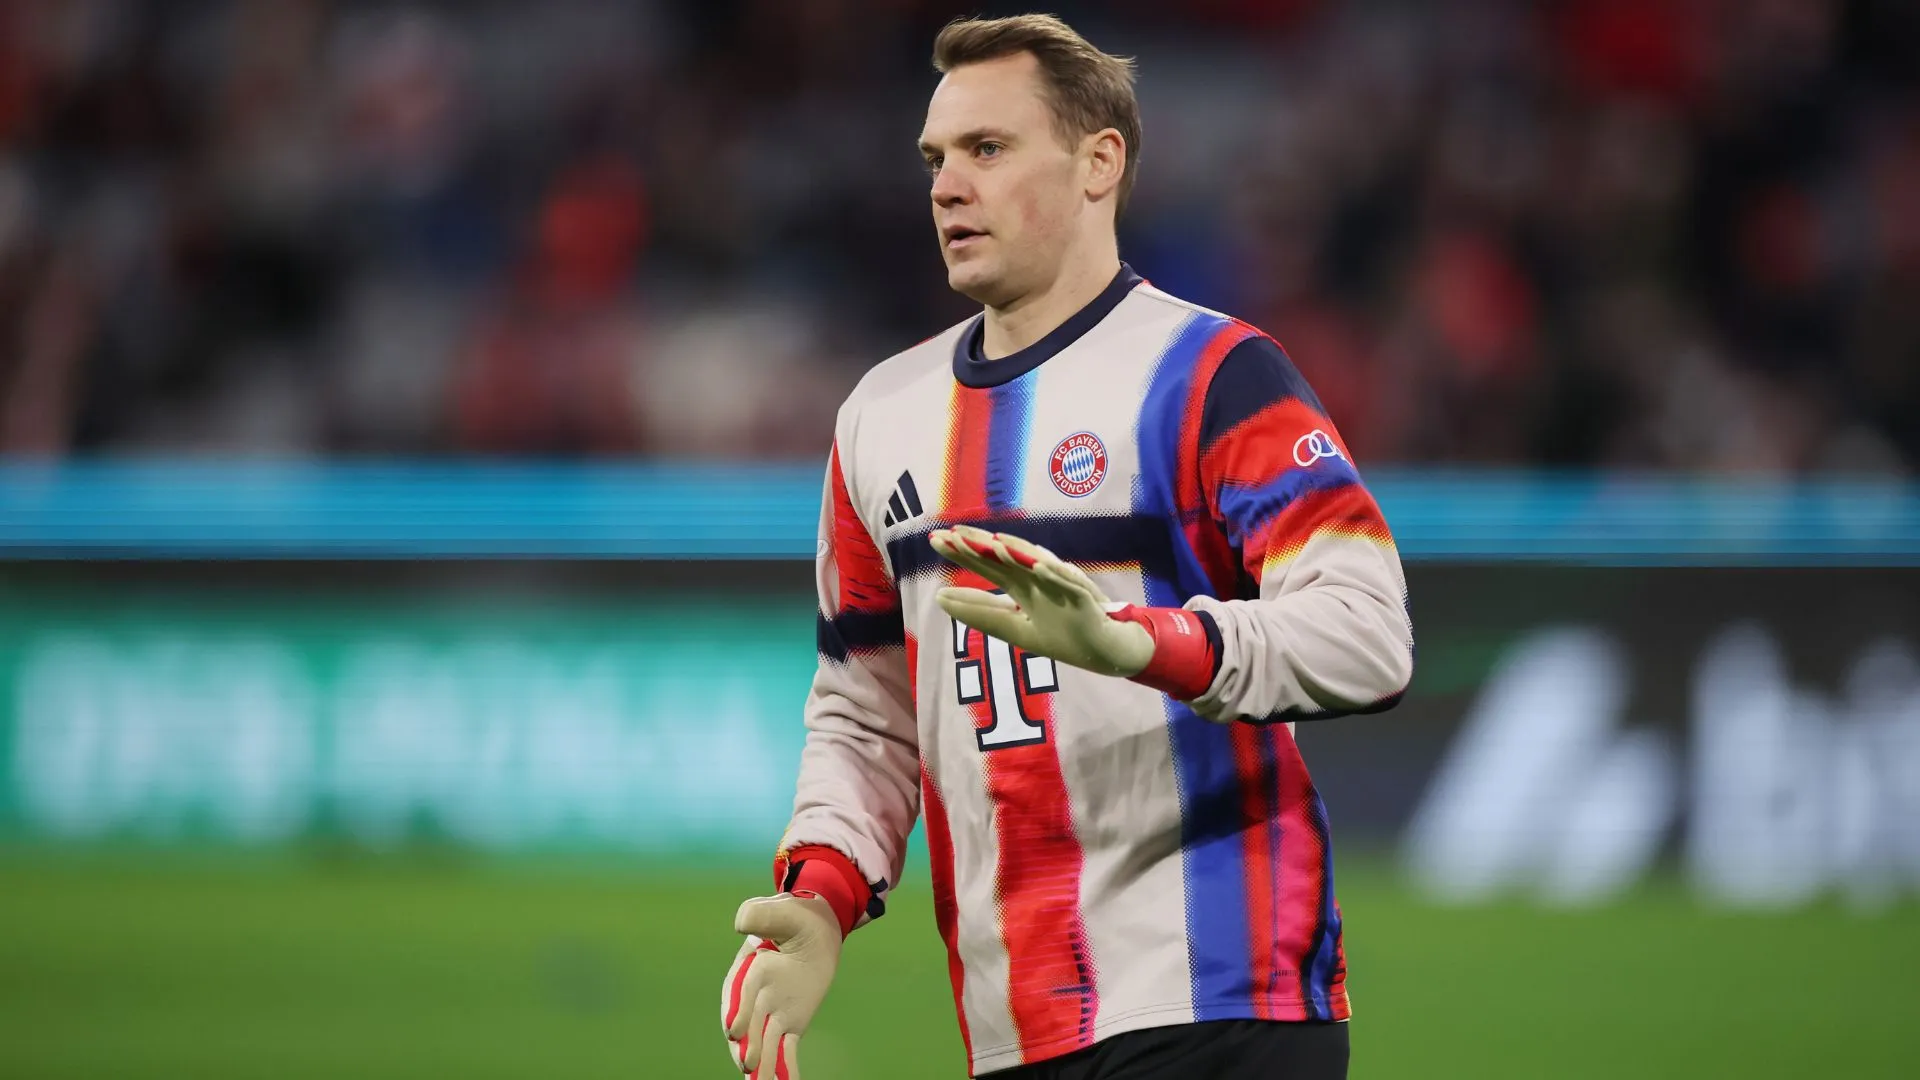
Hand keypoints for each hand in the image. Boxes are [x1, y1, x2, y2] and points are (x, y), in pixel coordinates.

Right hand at [721, 893, 841, 1078]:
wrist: (814, 931)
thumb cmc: (794, 917)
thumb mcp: (780, 910)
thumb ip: (758, 914)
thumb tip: (741, 925)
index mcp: (747, 970)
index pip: (741, 992)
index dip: (738, 1012)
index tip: (734, 1031)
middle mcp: (754, 997)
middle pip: (749, 1025)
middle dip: (747, 1046)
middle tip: (747, 1065)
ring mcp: (772, 1014)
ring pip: (764, 1044)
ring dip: (762, 1067)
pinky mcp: (790, 1024)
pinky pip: (785, 1051)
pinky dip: (785, 1071)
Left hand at [929, 524, 1154, 677]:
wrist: (1104, 649)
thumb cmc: (1061, 634)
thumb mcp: (1015, 628)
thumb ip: (981, 612)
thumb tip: (940, 598)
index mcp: (1021, 585)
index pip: (987, 564)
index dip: (962, 552)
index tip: (934, 540)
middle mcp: (1038, 579)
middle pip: (1006, 558)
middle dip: (980, 545)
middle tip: (949, 533)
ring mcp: (1060, 585)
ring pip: (1036, 565)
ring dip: (1017, 553)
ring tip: (994, 542)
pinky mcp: (1084, 598)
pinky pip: (1070, 584)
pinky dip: (1055, 575)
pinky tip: (1039, 566)